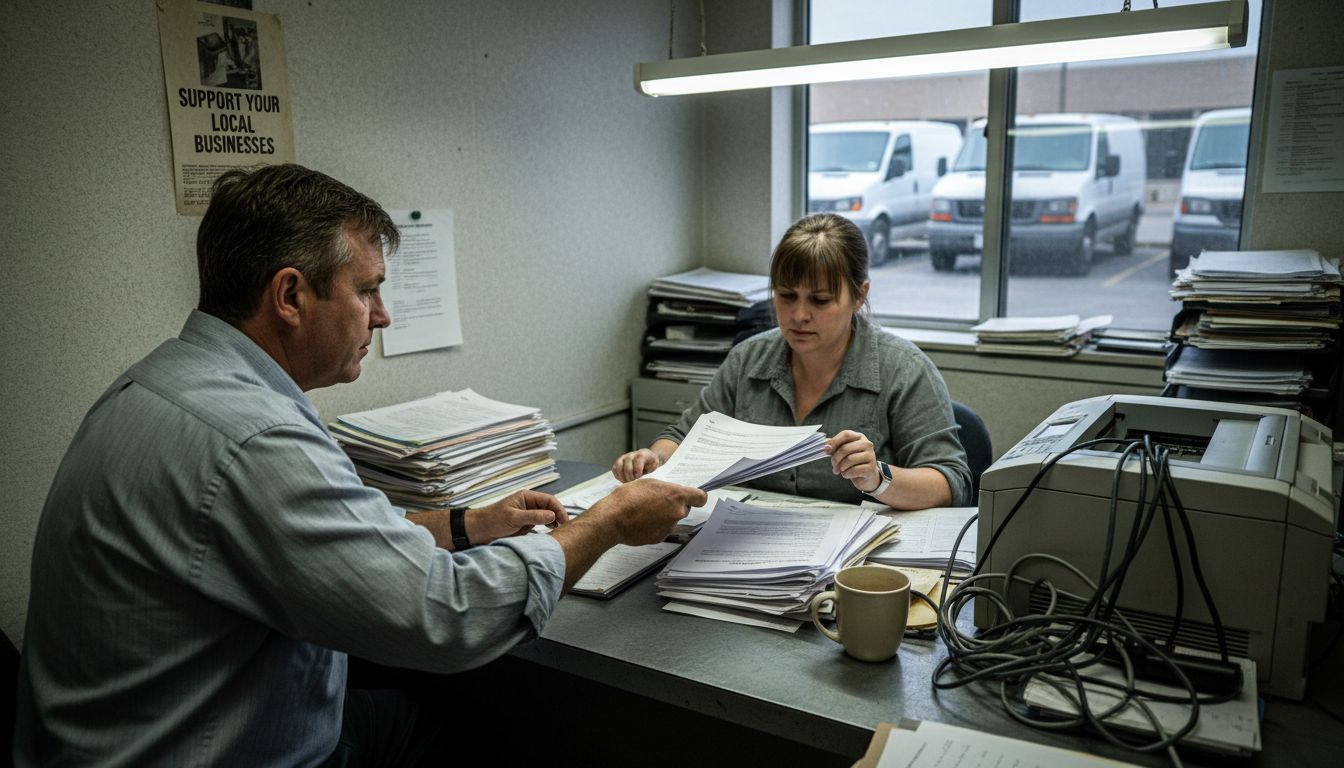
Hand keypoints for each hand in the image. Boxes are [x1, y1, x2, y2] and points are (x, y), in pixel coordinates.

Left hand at [466, 490, 568, 543]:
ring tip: (559, 531)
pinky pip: (540, 525)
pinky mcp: (525, 525)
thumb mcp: (514, 517)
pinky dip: (546, 529)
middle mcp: (529, 505)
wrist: (479, 531)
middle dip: (559, 516)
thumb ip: (533, 516)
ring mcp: (528, 515)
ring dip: (554, 523)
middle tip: (565, 528)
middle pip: (550, 508)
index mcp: (527, 497)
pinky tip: (549, 534)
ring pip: (546, 517)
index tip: (564, 521)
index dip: (559, 509)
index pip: (549, 500)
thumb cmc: (492, 520)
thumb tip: (552, 516)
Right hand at [587, 478, 706, 546]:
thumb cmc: (627, 497)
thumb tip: (671, 494)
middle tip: (659, 501)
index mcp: (676, 496)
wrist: (612, 519)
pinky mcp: (660, 537)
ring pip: (672, 519)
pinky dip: (656, 526)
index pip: (700, 497)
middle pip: (684, 509)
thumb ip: (665, 488)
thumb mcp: (648, 482)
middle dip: (675, 505)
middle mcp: (677, 512)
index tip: (693, 496)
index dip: (697, 496)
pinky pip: (663, 529)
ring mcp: (669, 527)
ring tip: (646, 511)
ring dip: (664, 516)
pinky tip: (643, 521)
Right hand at [611, 449, 661, 481]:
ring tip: (627, 482)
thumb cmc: (651, 463)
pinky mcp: (618, 462)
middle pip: (627, 465)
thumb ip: (648, 469)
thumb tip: (639, 477)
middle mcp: (632, 454)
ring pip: (618, 466)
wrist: (647, 458)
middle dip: (630, 476)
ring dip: (622, 477)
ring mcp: (624, 457)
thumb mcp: (654, 465)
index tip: (639, 477)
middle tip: (633, 482)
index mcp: (642, 454)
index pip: (638, 461)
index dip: (638, 471)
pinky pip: (614, 469)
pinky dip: (618, 476)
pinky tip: (623, 480)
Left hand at [826, 430, 880, 493]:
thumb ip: (834, 447)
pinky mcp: (871, 468)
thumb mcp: (843, 453)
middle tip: (834, 466)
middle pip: (845, 448)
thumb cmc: (853, 462)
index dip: (834, 441)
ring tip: (841, 471)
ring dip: (841, 467)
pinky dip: (847, 474)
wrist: (866, 476)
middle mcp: (867, 444)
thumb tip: (826, 447)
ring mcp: (870, 455)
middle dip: (835, 459)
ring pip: (849, 459)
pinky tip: (847, 474)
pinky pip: (854, 470)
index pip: (846, 434)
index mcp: (859, 437)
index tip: (826, 450)